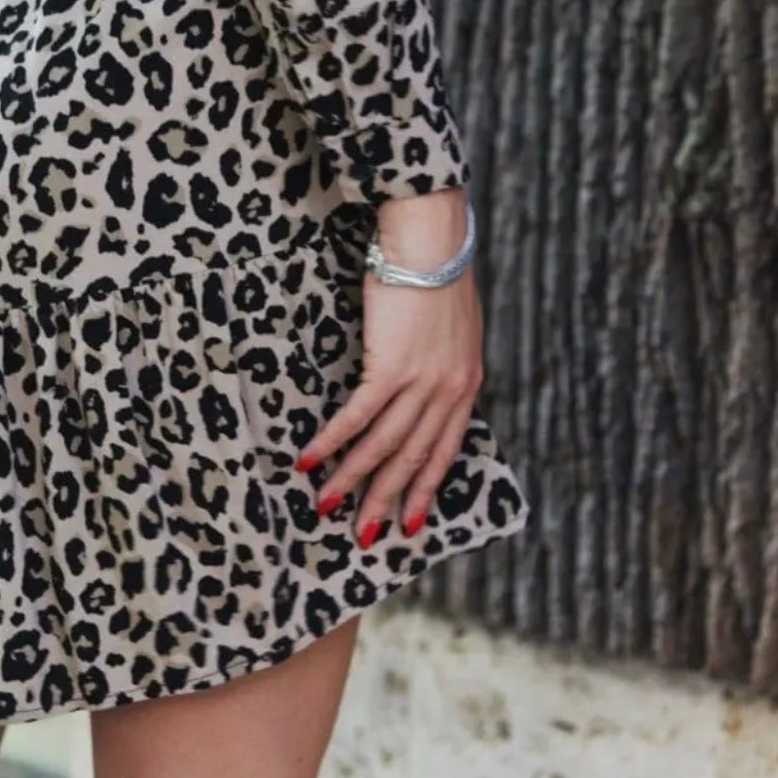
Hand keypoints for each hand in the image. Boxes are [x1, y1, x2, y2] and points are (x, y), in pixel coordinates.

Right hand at [293, 187, 483, 544]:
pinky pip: (358, 417)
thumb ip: (443, 361)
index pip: (445, 450)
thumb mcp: (454, 326)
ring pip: (383, 446)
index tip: (411, 523)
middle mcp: (448, 391)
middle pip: (412, 459)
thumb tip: (423, 381)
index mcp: (466, 383)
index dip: (426, 489)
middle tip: (363, 535)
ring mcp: (421, 383)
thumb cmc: (437, 271)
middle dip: (386, 501)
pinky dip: (333, 443)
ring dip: (351, 480)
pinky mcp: (391, 368)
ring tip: (326, 505)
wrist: (432, 242)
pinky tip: (310, 460)